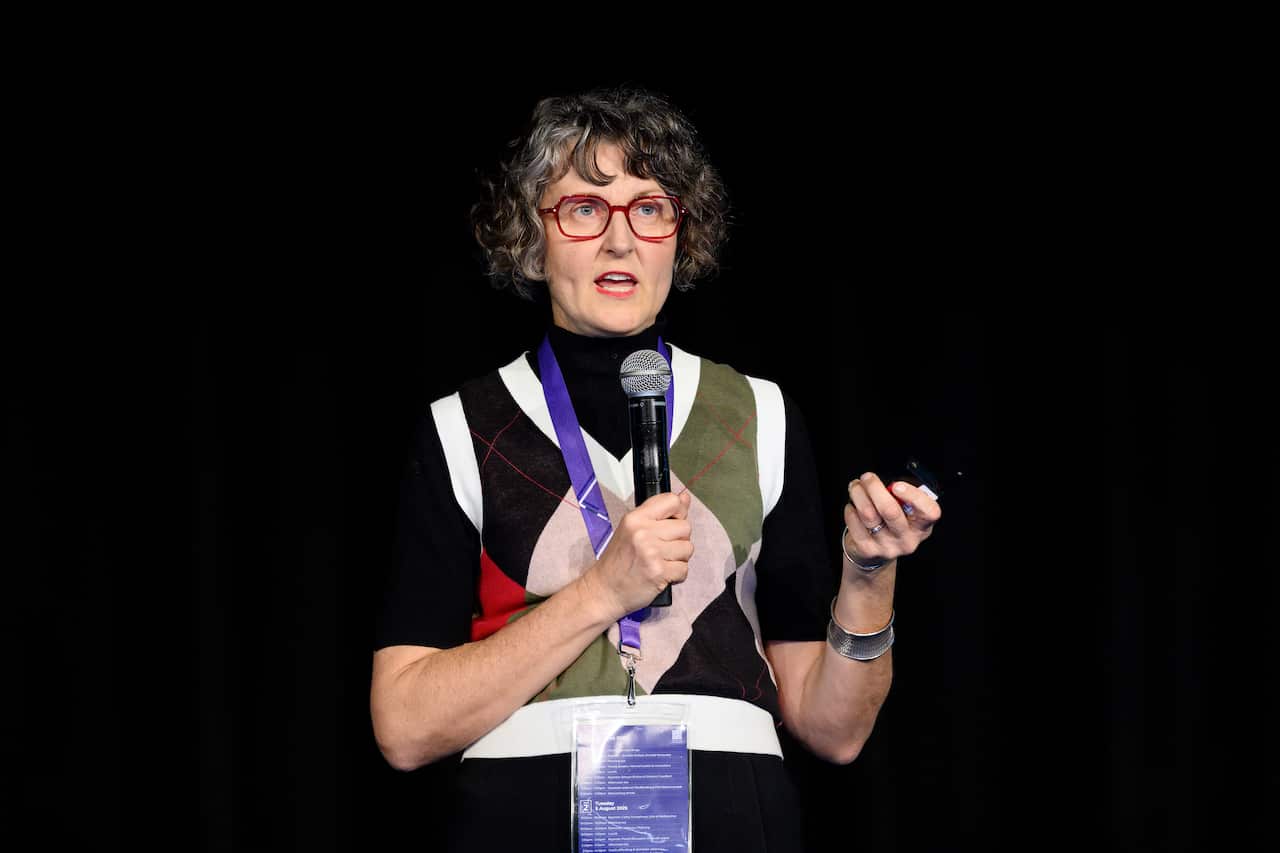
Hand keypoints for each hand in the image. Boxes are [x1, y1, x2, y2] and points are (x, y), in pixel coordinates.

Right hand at [584, 491, 692, 617]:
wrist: (604, 590)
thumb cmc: (618, 561)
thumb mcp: (632, 529)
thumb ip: (659, 513)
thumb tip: (685, 497)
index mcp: (635, 518)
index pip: (672, 501)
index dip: (677, 513)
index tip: (669, 525)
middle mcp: (643, 532)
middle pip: (685, 527)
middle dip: (678, 540)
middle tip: (660, 550)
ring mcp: (651, 552)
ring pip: (688, 548)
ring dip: (678, 559)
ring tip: (660, 562)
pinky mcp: (659, 572)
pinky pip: (684, 569)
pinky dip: (676, 575)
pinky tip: (661, 575)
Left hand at [843, 472, 940, 570]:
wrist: (877, 554)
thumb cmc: (892, 524)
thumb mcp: (906, 512)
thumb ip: (901, 497)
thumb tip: (883, 482)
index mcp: (922, 526)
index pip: (929, 512)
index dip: (914, 496)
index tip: (896, 485)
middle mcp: (907, 539)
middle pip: (891, 511)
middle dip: (875, 488)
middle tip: (867, 477)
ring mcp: (887, 546)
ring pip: (869, 514)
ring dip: (858, 495)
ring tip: (855, 487)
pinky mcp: (868, 550)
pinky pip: (855, 523)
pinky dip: (850, 510)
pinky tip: (852, 505)